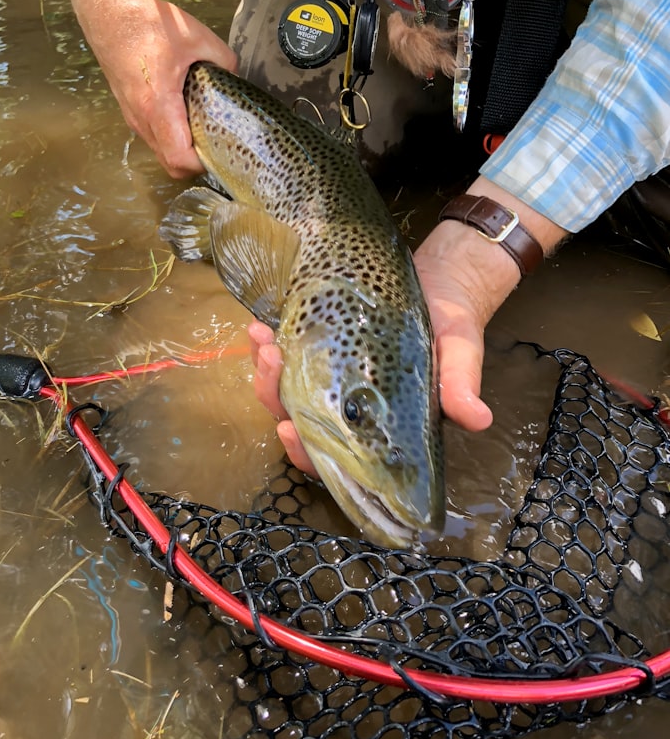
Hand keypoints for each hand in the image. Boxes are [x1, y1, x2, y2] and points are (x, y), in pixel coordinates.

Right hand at [85, 0, 236, 177]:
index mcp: (158, 104)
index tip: (221, 151)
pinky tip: (187, 116)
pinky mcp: (130, 111)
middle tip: (217, 142)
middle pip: (170, 164)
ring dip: (183, 150)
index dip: (202, 163)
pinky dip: (172, 138)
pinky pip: (154, 137)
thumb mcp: (196, 37)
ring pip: (161, 152)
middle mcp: (141, 118)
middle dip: (195, 162)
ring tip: (204, 129)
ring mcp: (133, 117)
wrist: (107, 12)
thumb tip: (237, 77)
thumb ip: (224, 60)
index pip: (178, 157)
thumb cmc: (147, 23)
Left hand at [249, 224, 499, 479]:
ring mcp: (328, 375)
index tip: (290, 429)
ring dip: (266, 370)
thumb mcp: (462, 353)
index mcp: (377, 424)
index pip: (334, 456)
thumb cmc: (454, 325)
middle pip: (295, 420)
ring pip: (282, 388)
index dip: (306, 452)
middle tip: (271, 363)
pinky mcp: (319, 343)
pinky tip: (260, 324)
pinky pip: (285, 351)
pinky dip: (268, 342)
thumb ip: (462, 385)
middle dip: (273, 397)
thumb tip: (478, 419)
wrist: (445, 282)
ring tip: (262, 338)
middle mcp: (347, 406)